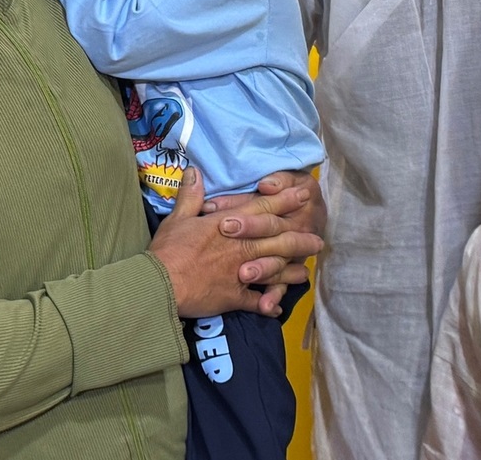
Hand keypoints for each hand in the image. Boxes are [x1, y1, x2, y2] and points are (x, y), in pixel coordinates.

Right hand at [148, 168, 323, 318]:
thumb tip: (195, 171)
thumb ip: (191, 195)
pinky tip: (276, 308)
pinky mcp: (234, 296)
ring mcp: (241, 272)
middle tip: (318, 240)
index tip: (304, 195)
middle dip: (300, 239)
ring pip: (274, 270)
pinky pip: (256, 301)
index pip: (262, 210)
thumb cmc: (168, 250)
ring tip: (305, 272)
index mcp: (229, 225)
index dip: (285, 201)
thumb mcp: (178, 218)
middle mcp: (241, 247)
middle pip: (278, 241)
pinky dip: (267, 304)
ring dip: (291, 271)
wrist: (161, 284)